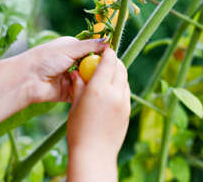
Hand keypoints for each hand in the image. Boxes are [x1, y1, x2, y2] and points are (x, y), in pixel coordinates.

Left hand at [17, 37, 107, 102]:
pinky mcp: (68, 92)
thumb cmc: (45, 59)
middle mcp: (72, 62)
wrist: (27, 80)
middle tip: (112, 75)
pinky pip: (82, 93)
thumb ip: (90, 46)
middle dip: (99, 71)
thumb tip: (109, 42)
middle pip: (92, 67)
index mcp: (72, 48)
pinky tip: (93, 94)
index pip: (93, 51)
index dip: (103, 56)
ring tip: (102, 85)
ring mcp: (70, 78)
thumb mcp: (70, 48)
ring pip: (88, 81)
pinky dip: (86, 93)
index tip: (114, 61)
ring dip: (92, 83)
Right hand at [67, 47, 129, 163]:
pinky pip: (126, 91)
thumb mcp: (75, 105)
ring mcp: (124, 102)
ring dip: (118, 72)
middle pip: (120, 67)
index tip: (104, 48)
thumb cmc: (79, 130)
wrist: (94, 154)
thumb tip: (77, 72)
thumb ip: (78, 85)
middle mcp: (115, 93)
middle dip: (114, 60)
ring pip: (124, 79)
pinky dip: (120, 85)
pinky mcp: (127, 111)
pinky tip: (110, 91)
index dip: (107, 52)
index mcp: (99, 89)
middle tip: (105, 60)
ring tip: (107, 75)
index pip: (108, 61)